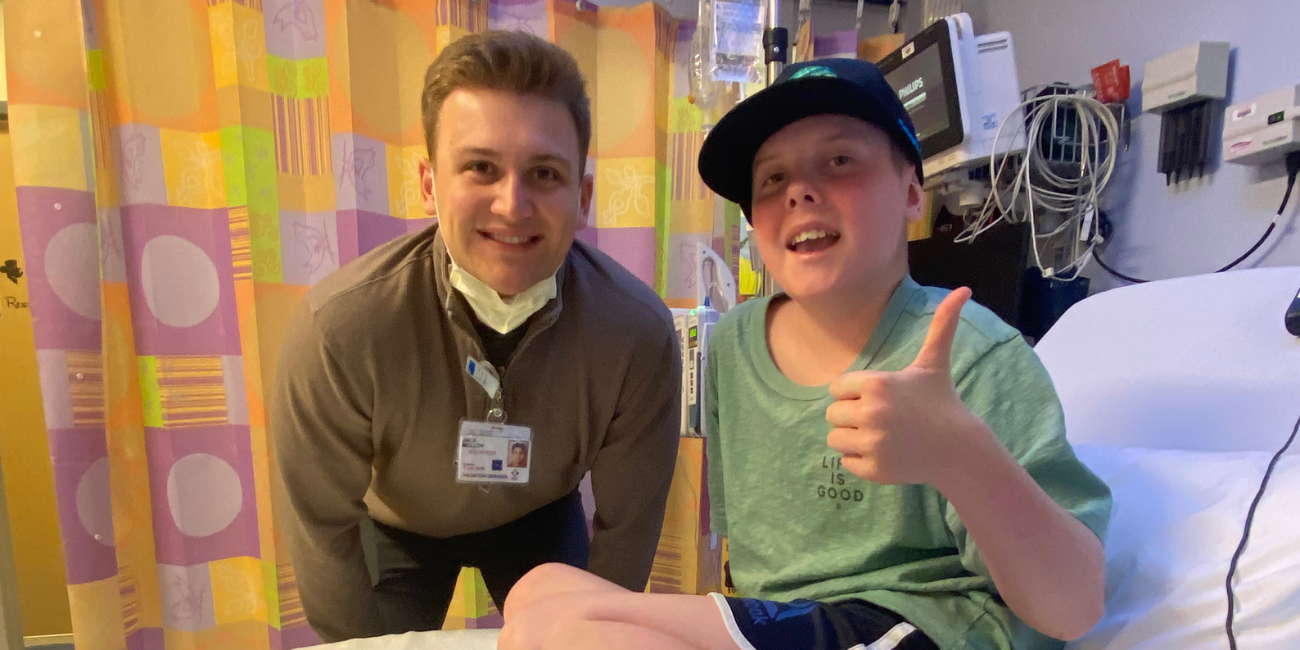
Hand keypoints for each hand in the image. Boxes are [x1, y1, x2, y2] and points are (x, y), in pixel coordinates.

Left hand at [825, 287, 988, 486]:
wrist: (957, 448)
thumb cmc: (940, 401)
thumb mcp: (934, 362)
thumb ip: (941, 324)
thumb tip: (964, 288)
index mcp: (876, 384)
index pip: (837, 388)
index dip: (855, 393)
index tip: (880, 398)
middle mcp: (870, 413)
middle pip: (833, 414)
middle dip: (853, 416)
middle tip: (883, 419)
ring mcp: (872, 443)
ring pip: (835, 439)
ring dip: (853, 439)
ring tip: (882, 436)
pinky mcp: (873, 469)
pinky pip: (846, 463)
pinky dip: (861, 461)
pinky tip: (886, 453)